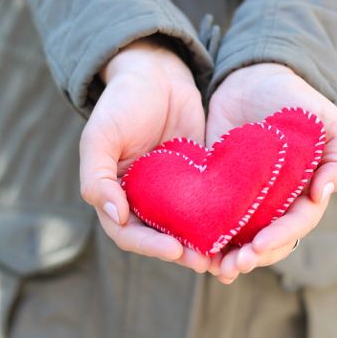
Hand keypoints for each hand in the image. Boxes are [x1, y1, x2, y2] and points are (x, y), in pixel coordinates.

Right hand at [80, 37, 209, 272]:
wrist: (157, 75)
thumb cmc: (122, 103)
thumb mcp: (100, 136)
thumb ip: (97, 176)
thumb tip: (116, 216)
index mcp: (117, 195)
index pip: (129, 233)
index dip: (149, 246)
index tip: (174, 250)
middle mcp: (144, 199)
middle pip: (161, 237)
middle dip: (182, 252)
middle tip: (206, 262)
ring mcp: (173, 191)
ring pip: (187, 226)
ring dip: (203, 243)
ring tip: (226, 256)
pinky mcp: (199, 179)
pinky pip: (209, 204)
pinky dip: (220, 220)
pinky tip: (239, 228)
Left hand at [206, 63, 336, 282]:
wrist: (253, 78)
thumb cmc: (295, 99)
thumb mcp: (327, 122)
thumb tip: (324, 194)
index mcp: (304, 191)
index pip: (296, 224)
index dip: (279, 238)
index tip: (258, 246)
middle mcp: (275, 201)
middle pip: (268, 240)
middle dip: (252, 256)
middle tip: (231, 267)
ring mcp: (246, 197)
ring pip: (241, 236)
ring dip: (229, 256)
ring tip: (213, 267)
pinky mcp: (219, 187)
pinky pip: (214, 216)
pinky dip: (207, 235)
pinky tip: (194, 248)